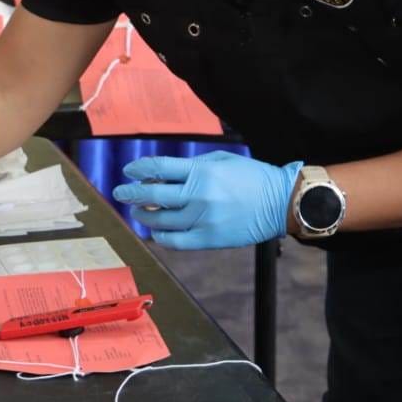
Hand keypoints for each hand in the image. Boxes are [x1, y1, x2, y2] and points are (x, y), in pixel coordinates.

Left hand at [112, 151, 302, 249]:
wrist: (281, 203)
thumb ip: (192, 165)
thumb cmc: (252, 178)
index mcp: (202, 172)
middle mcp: (199, 196)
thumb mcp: (222, 160)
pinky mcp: (209, 239)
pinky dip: (161, 236)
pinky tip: (157, 230)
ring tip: (138, 212)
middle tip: (121, 192)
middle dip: (131, 193)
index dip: (139, 169)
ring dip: (144, 215)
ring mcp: (203, 220)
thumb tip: (163, 173)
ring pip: (160, 221)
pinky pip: (175, 241)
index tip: (128, 171)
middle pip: (152, 195)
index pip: (159, 168)